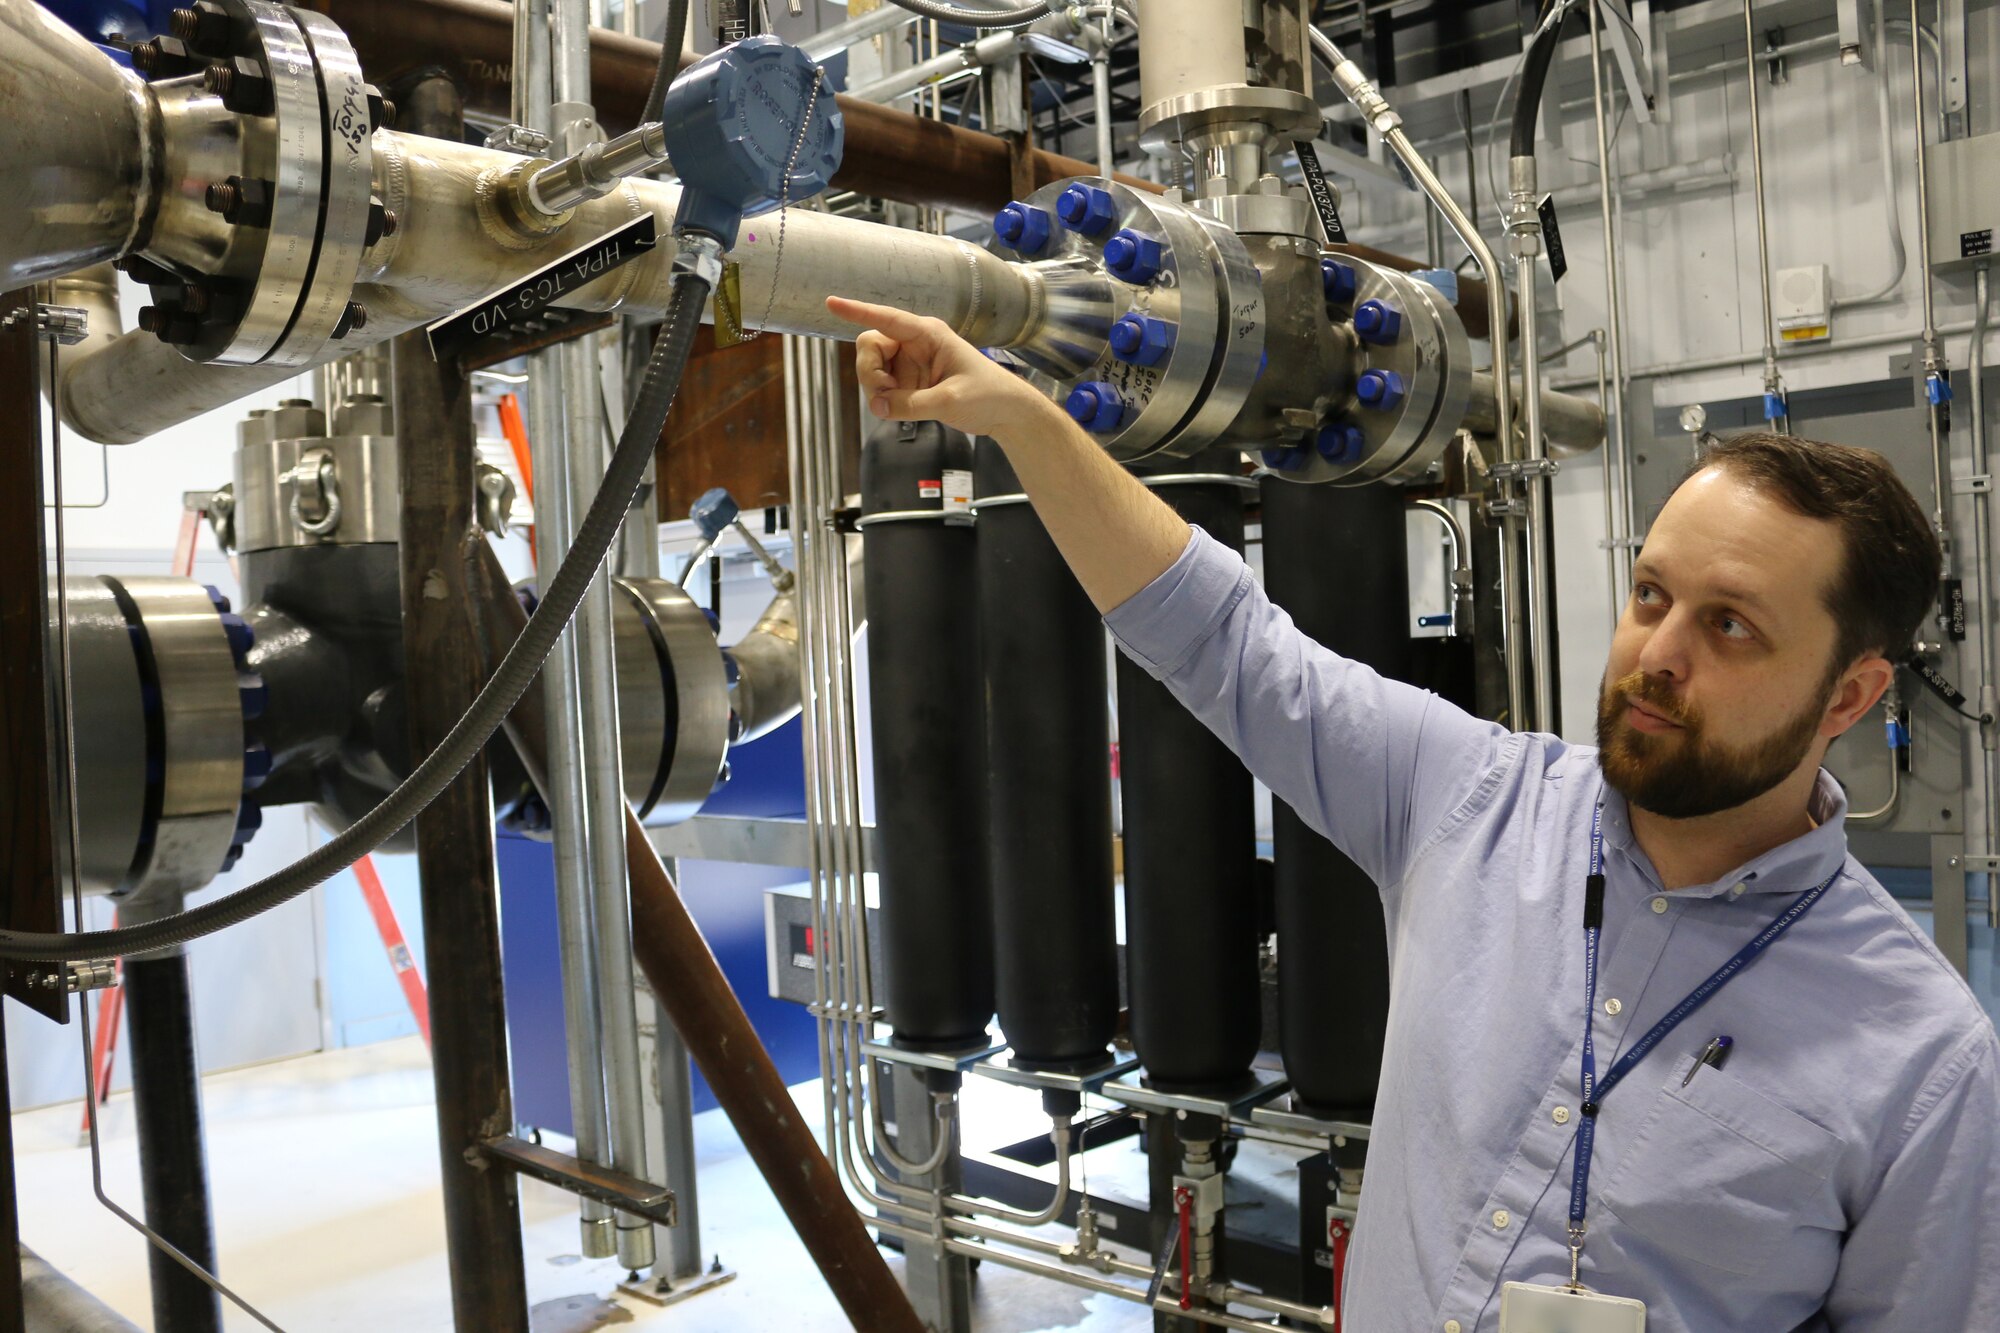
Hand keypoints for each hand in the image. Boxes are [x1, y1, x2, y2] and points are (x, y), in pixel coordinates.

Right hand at [825, 295, 1052, 440]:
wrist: (1006, 413)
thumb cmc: (987, 395)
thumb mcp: (949, 400)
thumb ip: (910, 404)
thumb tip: (879, 407)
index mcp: (928, 334)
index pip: (887, 319)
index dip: (858, 311)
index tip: (832, 302)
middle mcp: (915, 344)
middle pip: (870, 346)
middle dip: (869, 371)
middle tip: (883, 397)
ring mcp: (910, 364)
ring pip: (872, 368)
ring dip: (875, 389)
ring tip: (895, 407)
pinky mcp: (910, 383)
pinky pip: (881, 388)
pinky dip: (883, 401)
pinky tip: (899, 410)